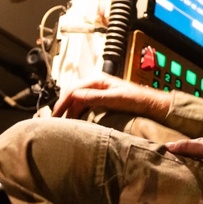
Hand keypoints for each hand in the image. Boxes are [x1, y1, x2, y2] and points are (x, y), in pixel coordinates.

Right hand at [51, 73, 170, 120]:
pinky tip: (73, 121)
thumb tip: (75, 96)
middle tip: (54, 120)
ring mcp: (97, 91)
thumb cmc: (136, 99)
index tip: (56, 115)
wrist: (149, 104)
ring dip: (69, 111)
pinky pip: (84, 105)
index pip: (73, 90)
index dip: (62, 103)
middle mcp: (95, 83)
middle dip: (62, 107)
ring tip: (61, 123)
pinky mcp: (100, 99)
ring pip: (76, 101)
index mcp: (98, 80)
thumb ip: (95, 97)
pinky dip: (77, 113)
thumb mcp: (115, 98)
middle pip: (72, 94)